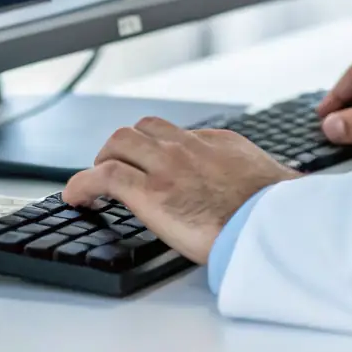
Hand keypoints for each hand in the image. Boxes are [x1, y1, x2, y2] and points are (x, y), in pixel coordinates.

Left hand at [62, 118, 299, 263]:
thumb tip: (266, 191)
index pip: (176, 134)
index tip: (151, 165)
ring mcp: (167, 166)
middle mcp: (188, 146)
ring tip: (95, 183)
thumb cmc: (277, 211)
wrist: (273, 223)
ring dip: (102, 159)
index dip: (158, 149)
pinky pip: (103, 176)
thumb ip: (252, 179)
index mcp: (218, 143)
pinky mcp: (149, 192)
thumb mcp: (270, 180)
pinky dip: (81, 183)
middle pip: (143, 128)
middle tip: (118, 168)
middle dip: (125, 146)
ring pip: (118, 142)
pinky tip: (73, 197)